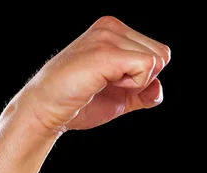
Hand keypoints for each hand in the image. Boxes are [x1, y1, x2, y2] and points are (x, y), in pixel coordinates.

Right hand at [19, 16, 170, 133]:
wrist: (45, 111)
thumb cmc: (75, 105)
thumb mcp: (117, 98)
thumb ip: (141, 93)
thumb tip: (158, 92)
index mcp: (113, 31)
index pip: (157, 52)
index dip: (143, 78)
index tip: (113, 84)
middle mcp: (111, 27)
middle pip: (162, 54)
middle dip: (142, 80)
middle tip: (109, 86)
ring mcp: (108, 37)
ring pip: (156, 60)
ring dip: (136, 83)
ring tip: (104, 84)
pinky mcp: (106, 52)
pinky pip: (146, 67)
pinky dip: (133, 85)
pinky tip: (105, 85)